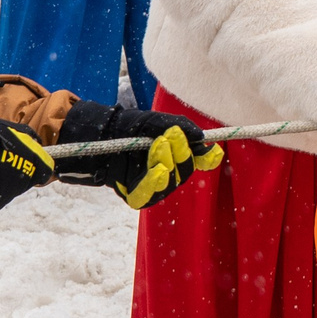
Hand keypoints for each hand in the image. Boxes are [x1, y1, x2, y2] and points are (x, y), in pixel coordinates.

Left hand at [52, 100, 224, 208]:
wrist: (105, 134)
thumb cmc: (133, 126)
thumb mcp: (157, 121)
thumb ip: (180, 126)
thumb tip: (201, 136)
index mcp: (180, 155)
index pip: (201, 160)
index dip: (208, 158)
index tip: (210, 151)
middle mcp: (171, 172)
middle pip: (185, 171)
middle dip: (181, 153)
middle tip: (170, 136)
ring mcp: (155, 186)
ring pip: (169, 183)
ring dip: (166, 163)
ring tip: (158, 145)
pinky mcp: (138, 196)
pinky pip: (150, 195)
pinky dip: (154, 183)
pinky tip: (157, 171)